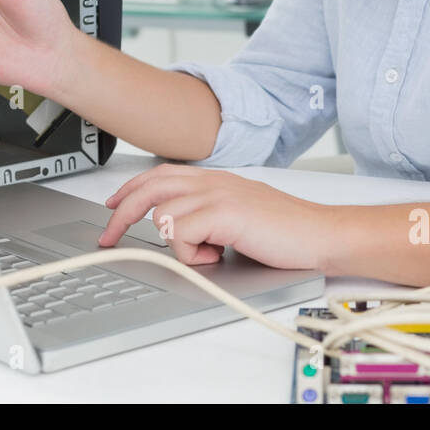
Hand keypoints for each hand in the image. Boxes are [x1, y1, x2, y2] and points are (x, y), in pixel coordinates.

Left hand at [100, 163, 333, 270]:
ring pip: (162, 214)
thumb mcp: (240, 216)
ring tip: (208, 254)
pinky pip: (181, 233)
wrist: (321, 235)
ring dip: (176, 244)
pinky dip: (192, 252)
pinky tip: (218, 255)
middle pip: (150, 186)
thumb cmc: (287, 232)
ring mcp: (219, 195)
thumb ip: (210, 215)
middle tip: (108, 235)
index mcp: (217, 179)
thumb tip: (179, 232)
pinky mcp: (224, 213)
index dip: (131, 189)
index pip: (161, 175)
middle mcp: (214, 181)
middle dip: (122, 212)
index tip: (112, 206)